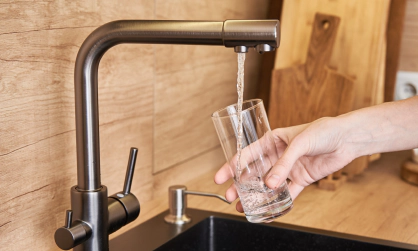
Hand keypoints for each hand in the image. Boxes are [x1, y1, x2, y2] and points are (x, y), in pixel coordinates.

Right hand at [214, 117, 355, 211]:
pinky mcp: (301, 179)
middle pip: (254, 172)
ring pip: (267, 185)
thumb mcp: (299, 143)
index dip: (232, 166)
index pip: (247, 154)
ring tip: (243, 207)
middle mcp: (277, 155)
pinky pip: (287, 194)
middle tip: (229, 196)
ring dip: (256, 196)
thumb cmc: (323, 131)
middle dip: (240, 185)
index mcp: (272, 141)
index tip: (220, 177)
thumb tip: (270, 184)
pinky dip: (278, 203)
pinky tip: (268, 211)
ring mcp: (288, 168)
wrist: (347, 138)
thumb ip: (284, 164)